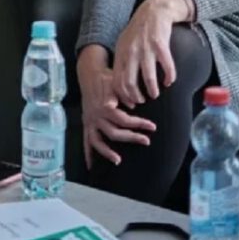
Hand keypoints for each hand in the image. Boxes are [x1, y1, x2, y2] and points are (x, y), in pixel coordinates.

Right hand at [77, 46, 155, 168]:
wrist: (90, 74)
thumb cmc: (106, 78)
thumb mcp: (116, 82)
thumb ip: (124, 94)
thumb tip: (134, 105)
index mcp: (105, 107)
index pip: (125, 120)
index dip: (140, 124)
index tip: (152, 127)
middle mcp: (96, 116)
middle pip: (114, 133)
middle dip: (131, 138)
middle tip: (146, 141)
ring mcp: (90, 121)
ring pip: (97, 141)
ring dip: (107, 152)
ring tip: (118, 161)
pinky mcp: (86, 124)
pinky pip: (86, 141)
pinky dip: (88, 154)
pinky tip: (91, 165)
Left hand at [111, 0, 190, 106]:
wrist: (153, 11)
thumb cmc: (138, 31)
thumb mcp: (124, 45)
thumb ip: (122, 62)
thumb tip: (120, 84)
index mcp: (121, 54)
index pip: (117, 81)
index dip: (123, 95)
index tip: (131, 102)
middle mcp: (131, 53)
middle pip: (129, 83)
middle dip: (136, 97)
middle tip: (142, 101)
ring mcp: (145, 49)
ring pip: (148, 78)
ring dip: (153, 90)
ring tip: (155, 94)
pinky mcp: (161, 45)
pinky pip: (167, 67)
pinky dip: (169, 77)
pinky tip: (169, 81)